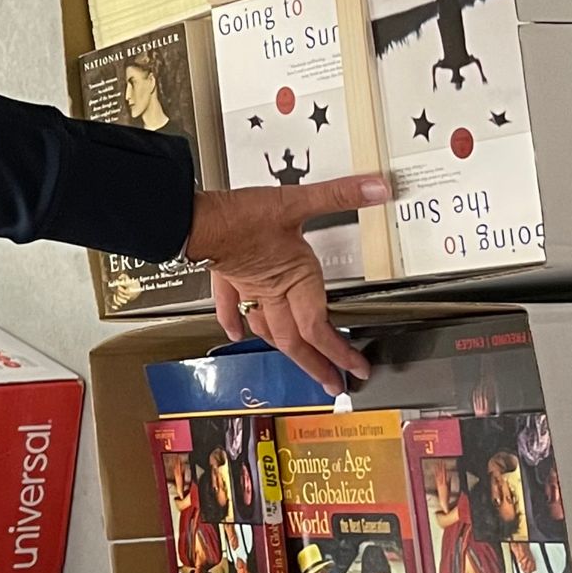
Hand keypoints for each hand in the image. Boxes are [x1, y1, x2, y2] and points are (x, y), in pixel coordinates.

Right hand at [187, 175, 388, 393]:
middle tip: (332, 384)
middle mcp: (272, 291)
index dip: (340, 352)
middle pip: (296, 341)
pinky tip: (235, 334)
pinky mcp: (227, 279)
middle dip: (316, 366)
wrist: (195, 219)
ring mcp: (247, 289)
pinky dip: (235, 324)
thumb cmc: (239, 217)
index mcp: (293, 279)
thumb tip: (376, 189)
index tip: (355, 368)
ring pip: (268, 330)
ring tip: (298, 363)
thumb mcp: (295, 201)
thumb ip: (339, 194)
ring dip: (284, 350)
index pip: (321, 329)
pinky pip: (230, 309)